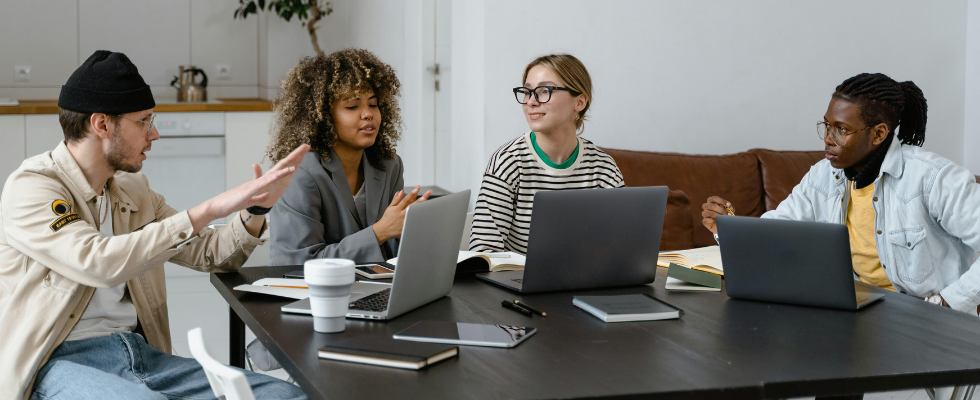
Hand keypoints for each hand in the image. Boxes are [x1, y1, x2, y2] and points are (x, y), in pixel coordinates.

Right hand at [188, 144, 309, 233]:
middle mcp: (260, 180)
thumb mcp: (250, 200)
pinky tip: (282, 174)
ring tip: (299, 158)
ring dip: (287, 166)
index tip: (303, 155)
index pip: (280, 170)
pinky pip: (265, 182)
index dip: (292, 163)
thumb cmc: (233, 202)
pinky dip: (274, 178)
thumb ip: (259, 196)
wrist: (218, 206)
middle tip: (306, 146)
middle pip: (281, 166)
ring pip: (274, 172)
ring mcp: (255, 184)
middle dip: (294, 156)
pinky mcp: (250, 190)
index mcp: (261, 183)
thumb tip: (266, 194)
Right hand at [372, 185, 431, 243]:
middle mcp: (402, 215)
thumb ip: (396, 199)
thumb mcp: (390, 207)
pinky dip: (419, 218)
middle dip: (420, 200)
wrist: (384, 230)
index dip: (411, 194)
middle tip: (426, 195)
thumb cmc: (387, 218)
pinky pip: (414, 222)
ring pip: (414, 214)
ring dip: (421, 209)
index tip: (416, 189)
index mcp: (397, 209)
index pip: (405, 200)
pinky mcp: (407, 227)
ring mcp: (405, 221)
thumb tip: (400, 192)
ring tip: (427, 204)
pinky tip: (425, 214)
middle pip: (412, 206)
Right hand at [701, 196, 732, 233]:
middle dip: (721, 210)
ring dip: (718, 216)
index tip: (728, 205)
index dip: (721, 201)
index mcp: (711, 201)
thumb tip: (730, 208)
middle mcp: (706, 206)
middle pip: (711, 206)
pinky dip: (712, 221)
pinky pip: (706, 220)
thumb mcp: (728, 210)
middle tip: (727, 214)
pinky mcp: (704, 221)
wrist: (721, 224)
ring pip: (709, 213)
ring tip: (723, 219)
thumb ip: (730, 208)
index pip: (714, 198)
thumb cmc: (724, 214)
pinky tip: (718, 222)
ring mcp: (704, 213)